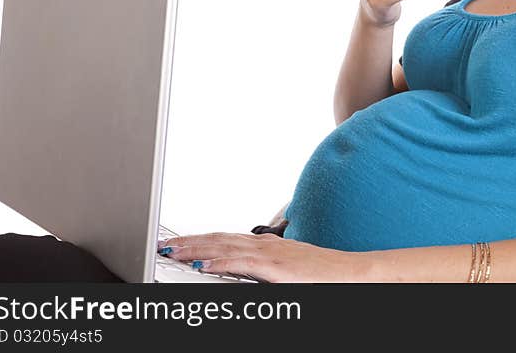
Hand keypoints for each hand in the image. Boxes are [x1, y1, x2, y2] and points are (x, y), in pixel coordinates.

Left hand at [158, 232, 369, 282]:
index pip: (223, 238)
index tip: (175, 243)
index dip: (197, 239)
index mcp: (265, 247)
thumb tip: (235, 274)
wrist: (352, 273)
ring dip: (196, 248)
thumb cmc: (323, 276)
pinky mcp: (277, 268)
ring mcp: (271, 255)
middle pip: (218, 238)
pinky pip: (243, 263)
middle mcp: (265, 245)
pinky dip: (221, 261)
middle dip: (188, 241)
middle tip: (162, 244)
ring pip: (225, 247)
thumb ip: (259, 270)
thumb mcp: (285, 272)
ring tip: (172, 251)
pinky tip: (204, 264)